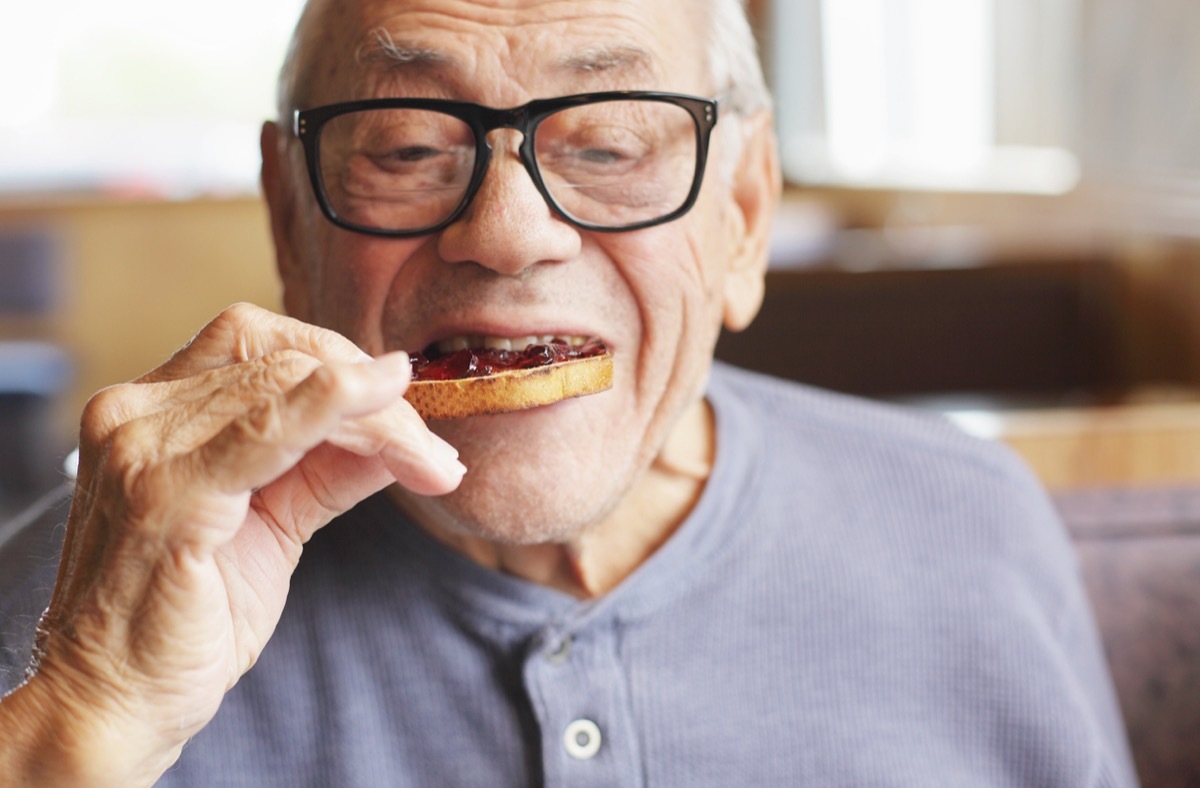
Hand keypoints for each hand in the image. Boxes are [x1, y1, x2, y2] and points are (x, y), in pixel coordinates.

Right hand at [2, 303, 463, 785]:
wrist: (117, 702)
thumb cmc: (188, 615)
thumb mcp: (272, 522)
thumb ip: (329, 466)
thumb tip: (401, 429)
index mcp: (152, 410)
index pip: (258, 341)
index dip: (341, 361)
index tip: (404, 402)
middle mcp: (136, 414)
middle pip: (284, 360)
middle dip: (376, 397)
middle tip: (434, 451)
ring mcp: (143, 451)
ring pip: (290, 387)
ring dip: (381, 419)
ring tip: (433, 462)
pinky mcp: (166, 498)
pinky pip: (266, 432)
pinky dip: (335, 412)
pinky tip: (386, 417)